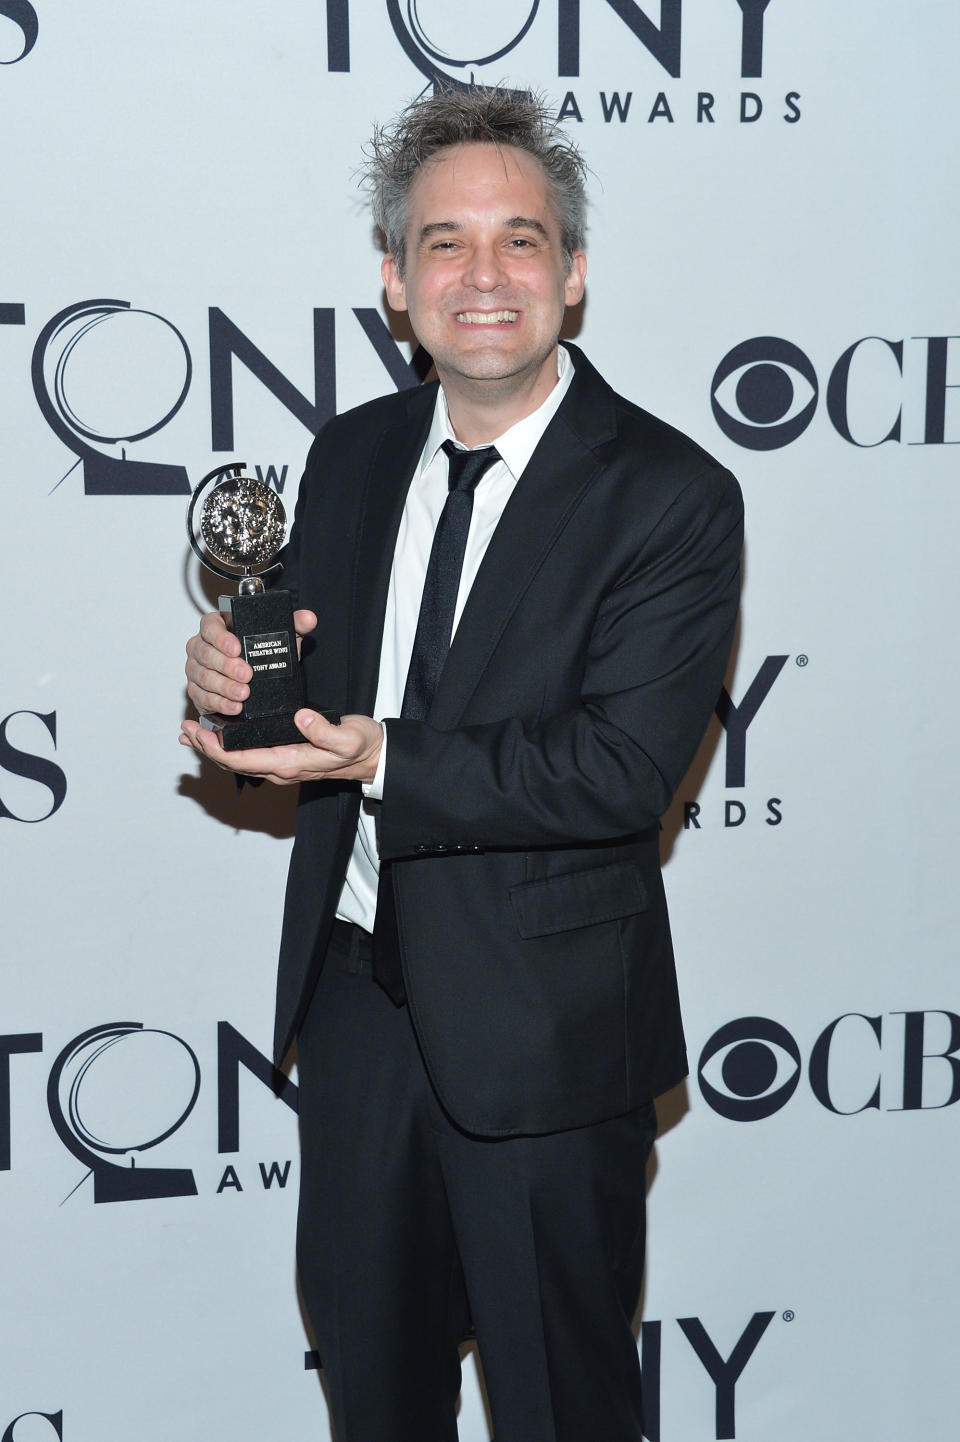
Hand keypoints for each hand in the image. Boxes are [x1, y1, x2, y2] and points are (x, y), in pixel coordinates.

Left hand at [179, 710, 382, 785]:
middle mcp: (280, 768)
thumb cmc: (361, 747)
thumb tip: (300, 717)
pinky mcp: (284, 757)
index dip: (215, 748)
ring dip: (213, 748)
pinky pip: (248, 755)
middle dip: (205, 747)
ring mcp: (281, 764)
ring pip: (237, 760)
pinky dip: (228, 746)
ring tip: (192, 733)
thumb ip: (324, 730)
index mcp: (290, 762)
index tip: (197, 733)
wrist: (372, 757)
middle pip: (232, 762)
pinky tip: (220, 735)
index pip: (241, 760)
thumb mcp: (348, 737)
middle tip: (185, 729)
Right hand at [185, 607, 317, 717]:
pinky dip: (219, 703)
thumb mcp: (280, 636)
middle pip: (206, 653)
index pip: (211, 626)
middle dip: (227, 666)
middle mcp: (201, 646)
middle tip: (247, 675)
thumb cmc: (262, 651)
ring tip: (243, 694)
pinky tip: (234, 706)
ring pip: (203, 677)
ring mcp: (196, 668)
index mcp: (216, 626)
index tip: (237, 648)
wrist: (258, 676)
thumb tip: (308, 618)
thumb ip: (295, 624)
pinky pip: (203, 697)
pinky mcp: (197, 691)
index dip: (221, 637)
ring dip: (224, 687)